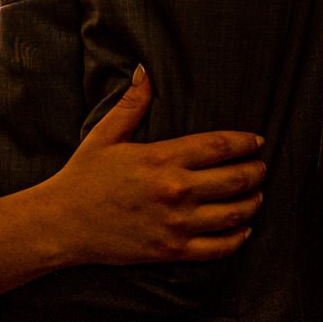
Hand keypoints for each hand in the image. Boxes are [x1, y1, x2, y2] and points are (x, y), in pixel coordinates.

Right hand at [41, 67, 265, 265]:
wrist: (61, 223)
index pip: (219, 146)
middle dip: (255, 171)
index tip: (256, 141)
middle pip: (235, 179)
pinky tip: (243, 229)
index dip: (245, 142)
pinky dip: (238, 237)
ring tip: (257, 195)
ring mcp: (176, 223)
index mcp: (162, 158)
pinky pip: (219, 247)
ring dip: (252, 203)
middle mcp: (175, 190)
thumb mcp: (105, 135)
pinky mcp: (172, 250)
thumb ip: (132, 103)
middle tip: (261, 167)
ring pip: (233, 213)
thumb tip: (145, 70)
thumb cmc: (82, 176)